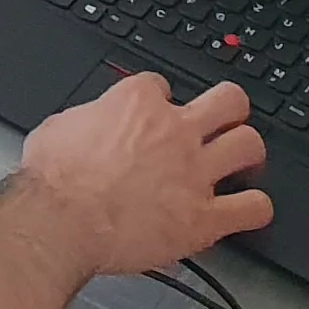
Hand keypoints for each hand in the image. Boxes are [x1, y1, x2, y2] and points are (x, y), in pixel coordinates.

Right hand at [11, 73, 272, 279]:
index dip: (160, 100)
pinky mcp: (203, 218)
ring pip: (249, 145)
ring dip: (248, 152)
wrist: (60, 223)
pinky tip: (249, 210)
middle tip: (224, 120)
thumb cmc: (53, 180)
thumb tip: (87, 125)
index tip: (156, 112)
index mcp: (136, 104)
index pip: (163, 85)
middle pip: (229, 100)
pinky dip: (255, 208)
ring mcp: (194, 173)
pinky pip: (253, 208)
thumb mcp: (59, 127)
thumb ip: (87, 120)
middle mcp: (174, 132)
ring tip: (242, 162)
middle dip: (230, 108)